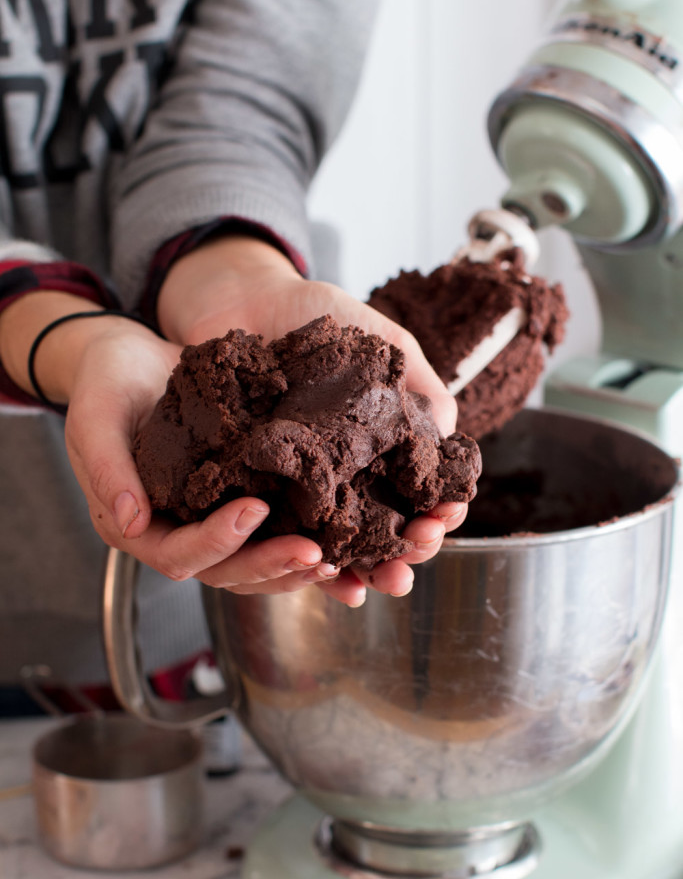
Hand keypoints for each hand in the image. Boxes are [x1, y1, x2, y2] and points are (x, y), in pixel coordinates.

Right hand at [65, 320, 359, 598]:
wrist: (133, 359)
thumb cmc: (107, 381)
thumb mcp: (94, 415)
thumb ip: (105, 467)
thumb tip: (131, 523)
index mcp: (134, 526)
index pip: (178, 553)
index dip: (216, 540)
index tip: (255, 510)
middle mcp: (175, 534)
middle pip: (225, 570)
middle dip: (270, 564)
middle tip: (315, 554)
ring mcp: (209, 523)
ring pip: (254, 564)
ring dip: (293, 568)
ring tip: (335, 560)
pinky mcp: (239, 503)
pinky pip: (272, 536)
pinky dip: (303, 543)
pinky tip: (341, 547)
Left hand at [156, 235, 466, 601]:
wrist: (235, 296)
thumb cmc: (308, 311)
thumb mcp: (377, 337)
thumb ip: (417, 380)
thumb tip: (452, 431)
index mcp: (377, 444)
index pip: (416, 493)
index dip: (436, 511)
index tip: (443, 518)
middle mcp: (341, 472)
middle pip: (381, 529)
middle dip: (405, 552)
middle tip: (413, 559)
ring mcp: (296, 484)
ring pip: (335, 542)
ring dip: (361, 569)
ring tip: (377, 583)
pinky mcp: (250, 486)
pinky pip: (276, 532)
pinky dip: (298, 558)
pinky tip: (321, 572)